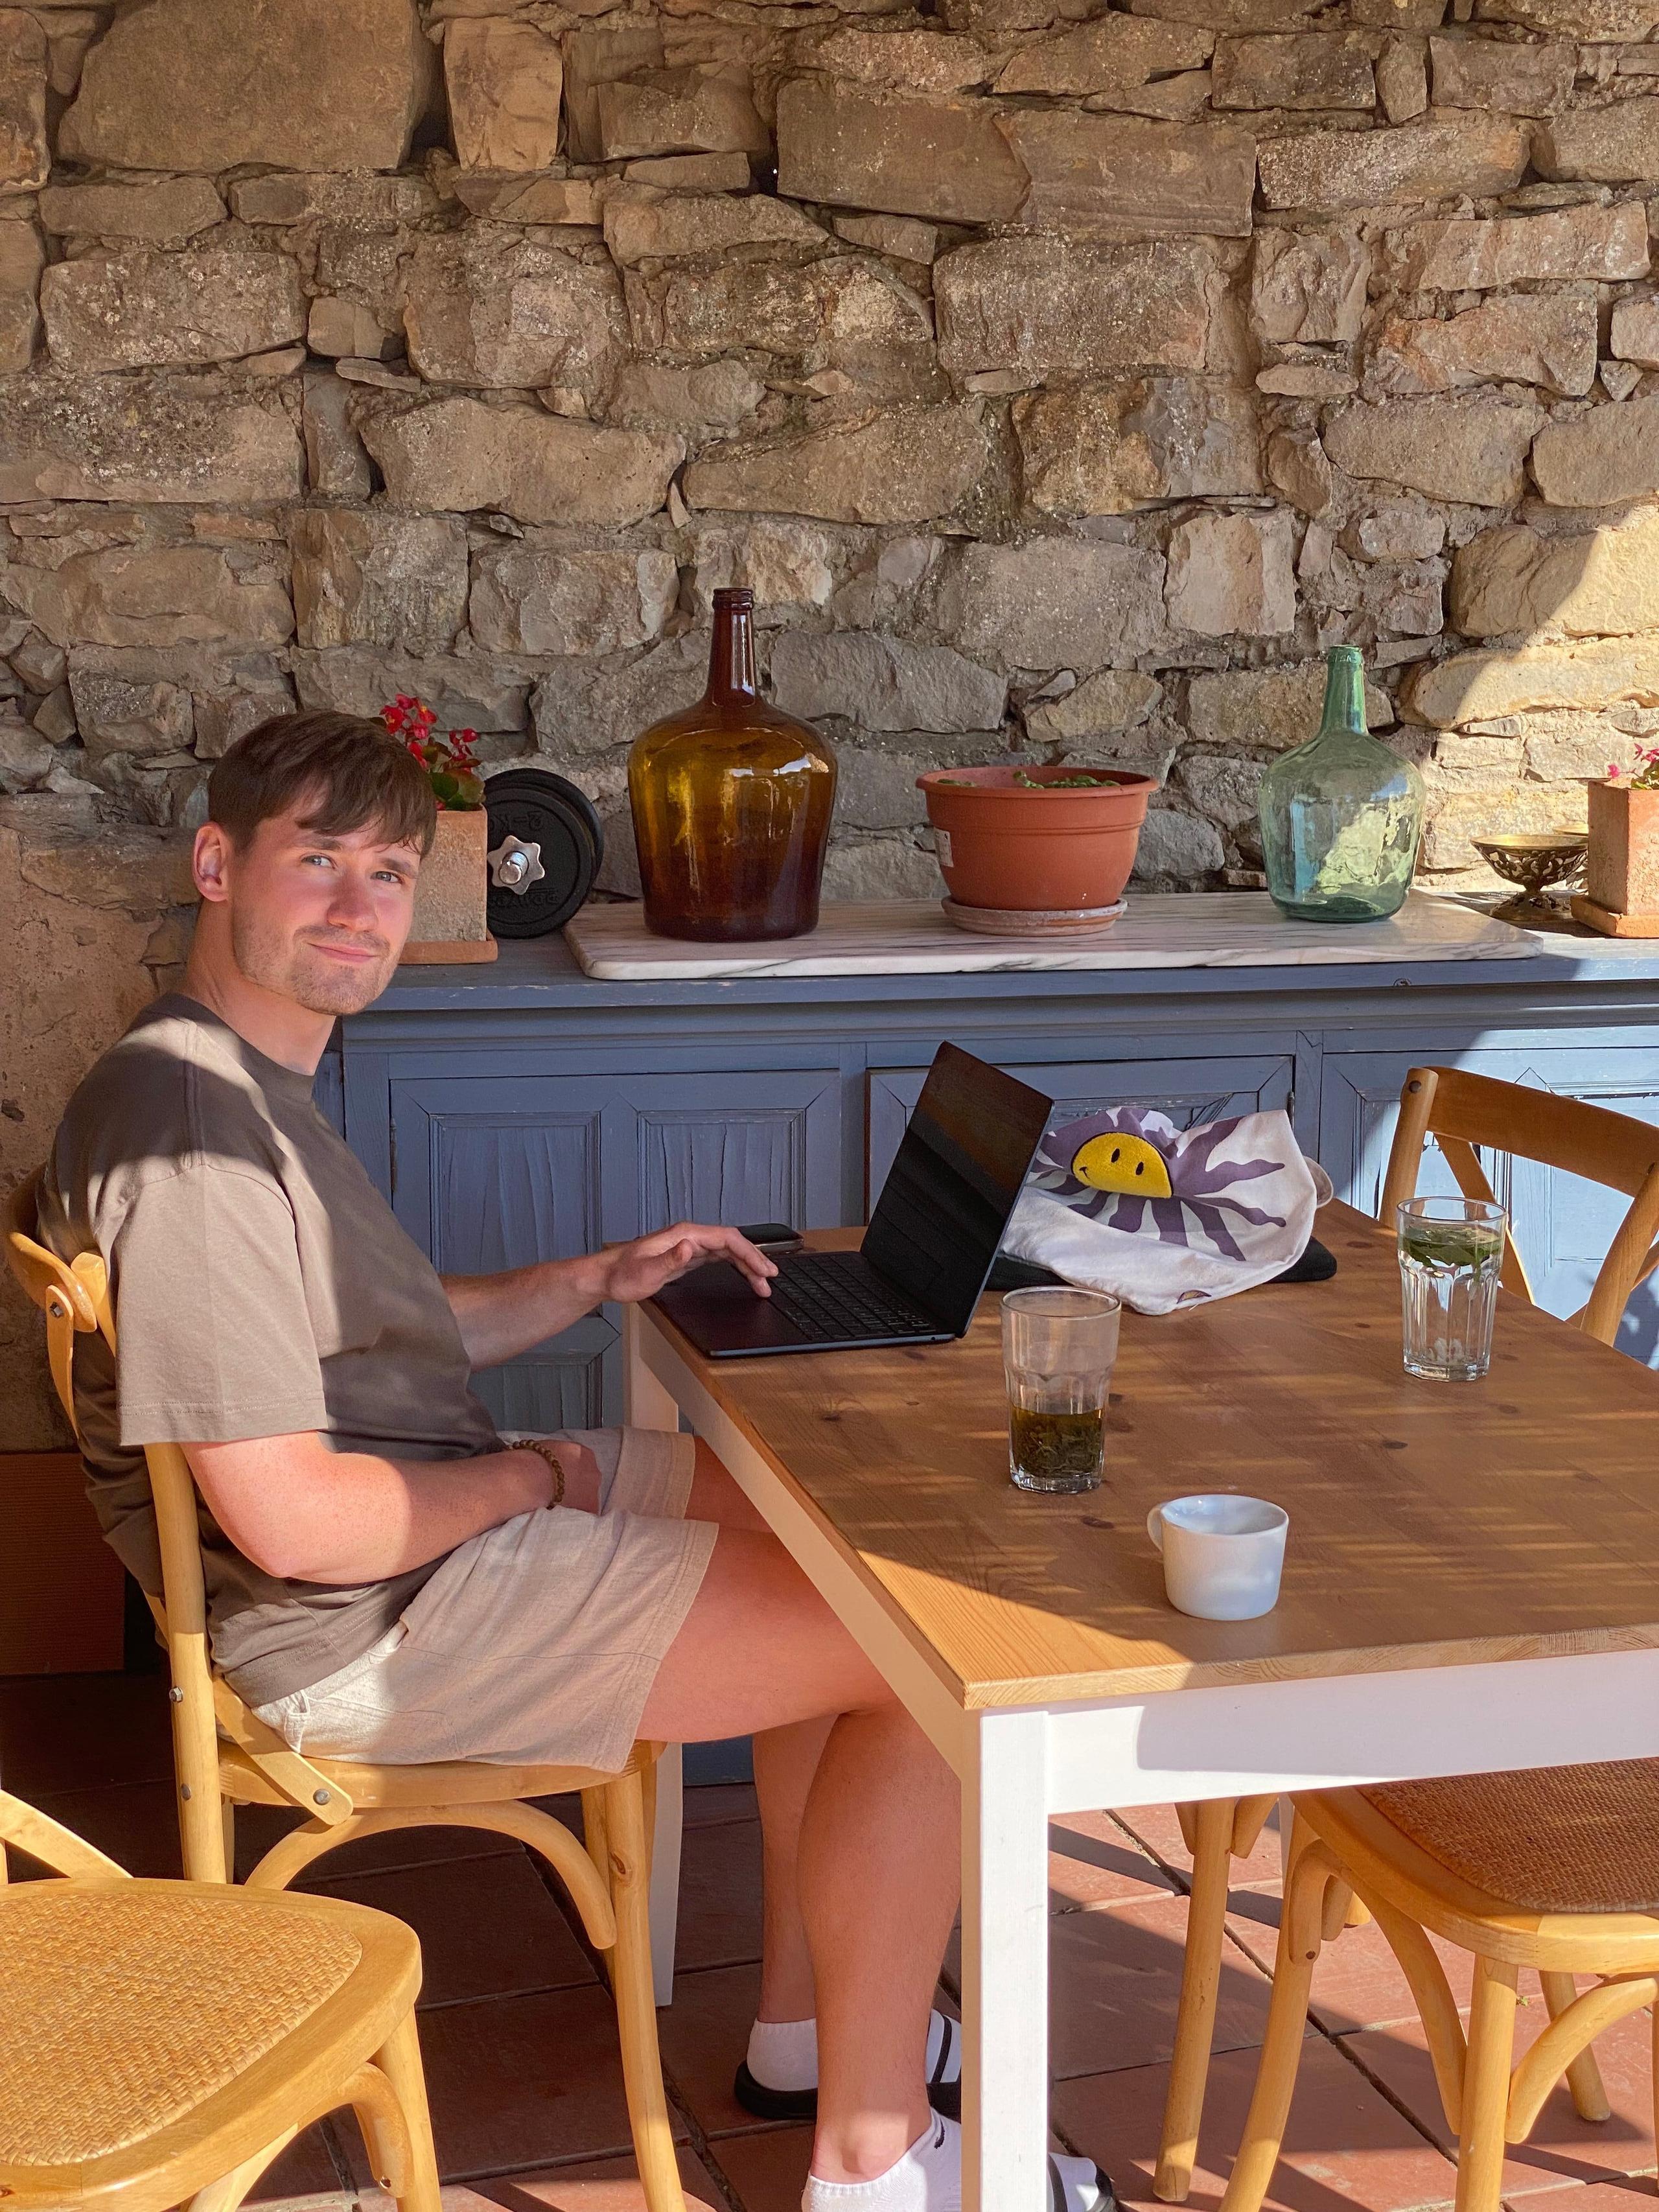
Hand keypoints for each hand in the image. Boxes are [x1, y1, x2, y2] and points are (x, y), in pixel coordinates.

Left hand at [594, 1221, 777, 1304]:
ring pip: (727, 1252)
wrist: (606, 1277)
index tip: (763, 1269)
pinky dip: (735, 1267)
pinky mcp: (687, 1258)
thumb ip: (669, 1260)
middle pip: (732, 1244)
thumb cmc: (623, 1274)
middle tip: (770, 1279)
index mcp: (684, 1234)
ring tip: (762, 1283)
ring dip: (747, 1265)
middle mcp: (689, 1237)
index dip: (749, 1253)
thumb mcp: (645, 1271)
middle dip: (754, 1260)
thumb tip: (690, 1247)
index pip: (726, 1239)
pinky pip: (719, 1259)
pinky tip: (744, 1275)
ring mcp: (689, 1247)